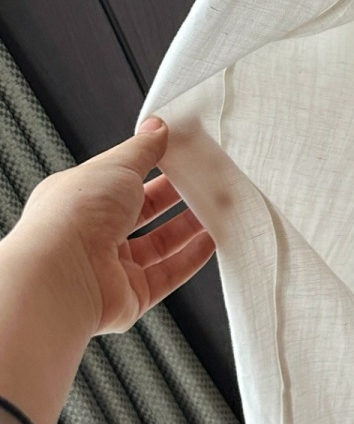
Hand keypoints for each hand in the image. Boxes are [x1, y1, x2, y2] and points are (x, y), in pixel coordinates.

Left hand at [5, 117, 215, 338]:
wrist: (63, 275)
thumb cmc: (75, 216)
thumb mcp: (116, 165)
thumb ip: (143, 148)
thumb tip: (158, 127)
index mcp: (81, 199)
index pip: (125, 179)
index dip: (156, 167)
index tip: (185, 156)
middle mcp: (93, 234)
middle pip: (146, 213)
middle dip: (179, 197)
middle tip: (209, 182)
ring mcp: (111, 267)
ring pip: (160, 244)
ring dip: (191, 226)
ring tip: (219, 208)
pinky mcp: (129, 296)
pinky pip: (167, 275)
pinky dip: (192, 258)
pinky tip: (212, 241)